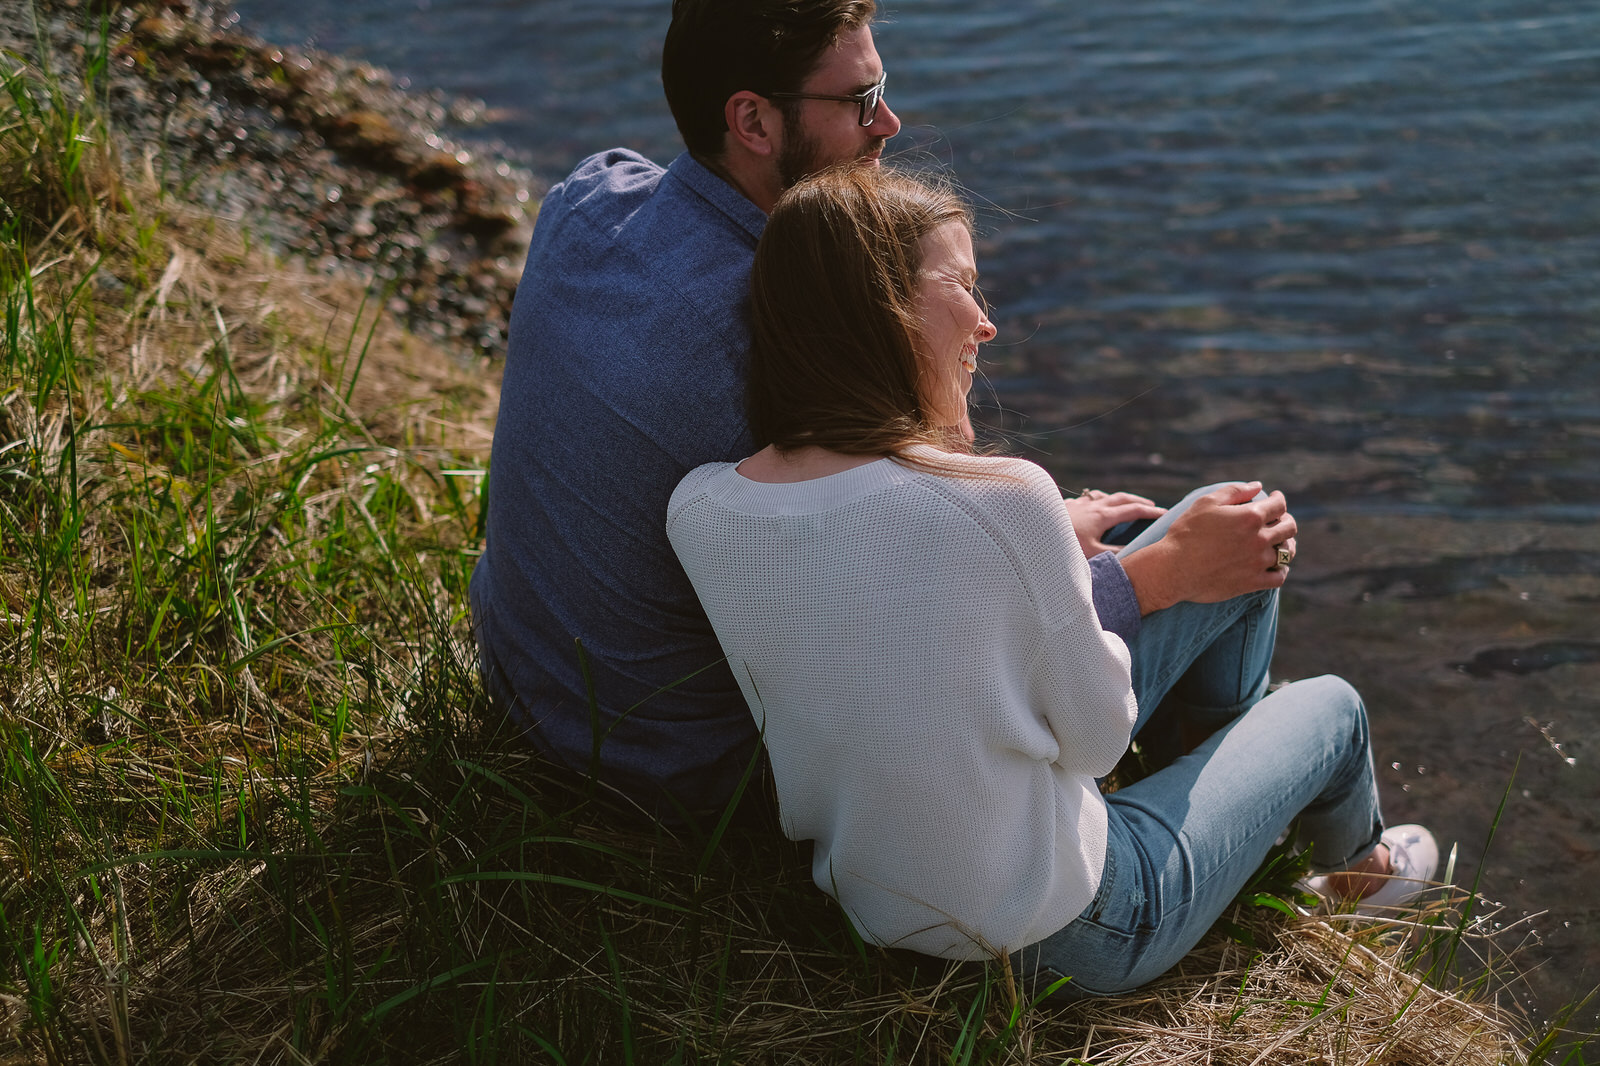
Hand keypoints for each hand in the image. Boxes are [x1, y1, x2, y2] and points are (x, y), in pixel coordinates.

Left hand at [1062, 489, 1166, 557]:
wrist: (1030, 533)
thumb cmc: (1062, 548)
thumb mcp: (1093, 554)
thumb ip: (1116, 553)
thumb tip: (1136, 553)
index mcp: (1102, 515)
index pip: (1133, 510)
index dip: (1151, 512)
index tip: (1165, 514)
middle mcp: (1090, 506)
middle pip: (1120, 498)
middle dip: (1138, 500)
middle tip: (1151, 506)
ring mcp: (1075, 504)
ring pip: (1100, 496)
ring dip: (1115, 499)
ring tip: (1121, 505)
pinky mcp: (1062, 507)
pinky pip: (1082, 501)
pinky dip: (1093, 503)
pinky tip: (1088, 509)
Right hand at [1118, 482, 1297, 613]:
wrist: (1173, 569)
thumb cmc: (1186, 533)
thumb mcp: (1206, 503)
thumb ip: (1235, 491)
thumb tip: (1258, 486)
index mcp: (1250, 517)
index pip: (1279, 505)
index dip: (1279, 499)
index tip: (1276, 499)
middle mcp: (1259, 539)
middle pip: (1289, 528)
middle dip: (1285, 520)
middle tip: (1278, 520)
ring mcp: (1258, 562)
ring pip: (1287, 552)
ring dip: (1286, 545)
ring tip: (1280, 543)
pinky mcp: (1252, 582)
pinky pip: (1279, 577)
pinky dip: (1281, 570)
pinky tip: (1275, 566)